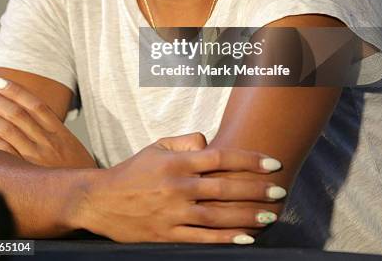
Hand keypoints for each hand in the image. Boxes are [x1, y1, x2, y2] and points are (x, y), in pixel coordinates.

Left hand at [0, 77, 95, 168]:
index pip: (35, 104)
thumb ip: (51, 130)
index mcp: (58, 131)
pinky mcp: (27, 170)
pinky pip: (5, 151)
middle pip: (18, 113)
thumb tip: (28, 117)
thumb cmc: (77, 169)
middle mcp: (47, 140)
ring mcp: (36, 155)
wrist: (88, 194)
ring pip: (9, 129)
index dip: (16, 90)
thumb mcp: (70, 144)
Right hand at [75, 132, 284, 243]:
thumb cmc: (134, 170)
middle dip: (255, 190)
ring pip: (217, 216)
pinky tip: (246, 238)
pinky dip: (225, 239)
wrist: (101, 200)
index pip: (219, 157)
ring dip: (246, 216)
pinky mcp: (167, 234)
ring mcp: (172, 213)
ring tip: (270, 216)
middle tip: (280, 190)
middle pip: (223, 188)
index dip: (248, 160)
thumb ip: (186, 141)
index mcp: (176, 162)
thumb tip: (209, 142)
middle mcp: (177, 186)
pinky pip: (201, 238)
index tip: (272, 162)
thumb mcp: (157, 147)